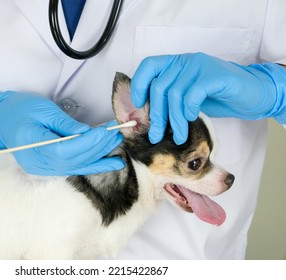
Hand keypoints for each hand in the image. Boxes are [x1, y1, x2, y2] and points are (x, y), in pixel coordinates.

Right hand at [0, 91, 124, 174]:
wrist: (2, 121)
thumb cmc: (19, 110)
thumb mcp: (42, 109)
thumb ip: (65, 124)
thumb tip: (87, 132)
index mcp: (32, 145)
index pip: (65, 149)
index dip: (88, 142)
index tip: (106, 131)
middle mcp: (38, 162)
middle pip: (74, 159)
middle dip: (98, 147)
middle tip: (116, 132)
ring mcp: (43, 168)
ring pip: (77, 166)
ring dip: (99, 156)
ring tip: (117, 143)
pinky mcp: (50, 168)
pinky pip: (75, 168)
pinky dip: (94, 165)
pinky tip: (112, 164)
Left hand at [131, 52, 285, 144]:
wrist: (252, 94)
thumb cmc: (217, 97)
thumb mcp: (187, 97)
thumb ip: (169, 100)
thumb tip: (146, 117)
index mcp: (176, 64)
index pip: (148, 66)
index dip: (139, 85)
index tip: (138, 105)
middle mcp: (186, 61)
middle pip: (159, 86)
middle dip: (156, 115)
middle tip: (156, 135)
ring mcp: (200, 66)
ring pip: (175, 94)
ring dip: (174, 120)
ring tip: (178, 136)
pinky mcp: (216, 76)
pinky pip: (193, 94)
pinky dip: (189, 109)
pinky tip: (192, 118)